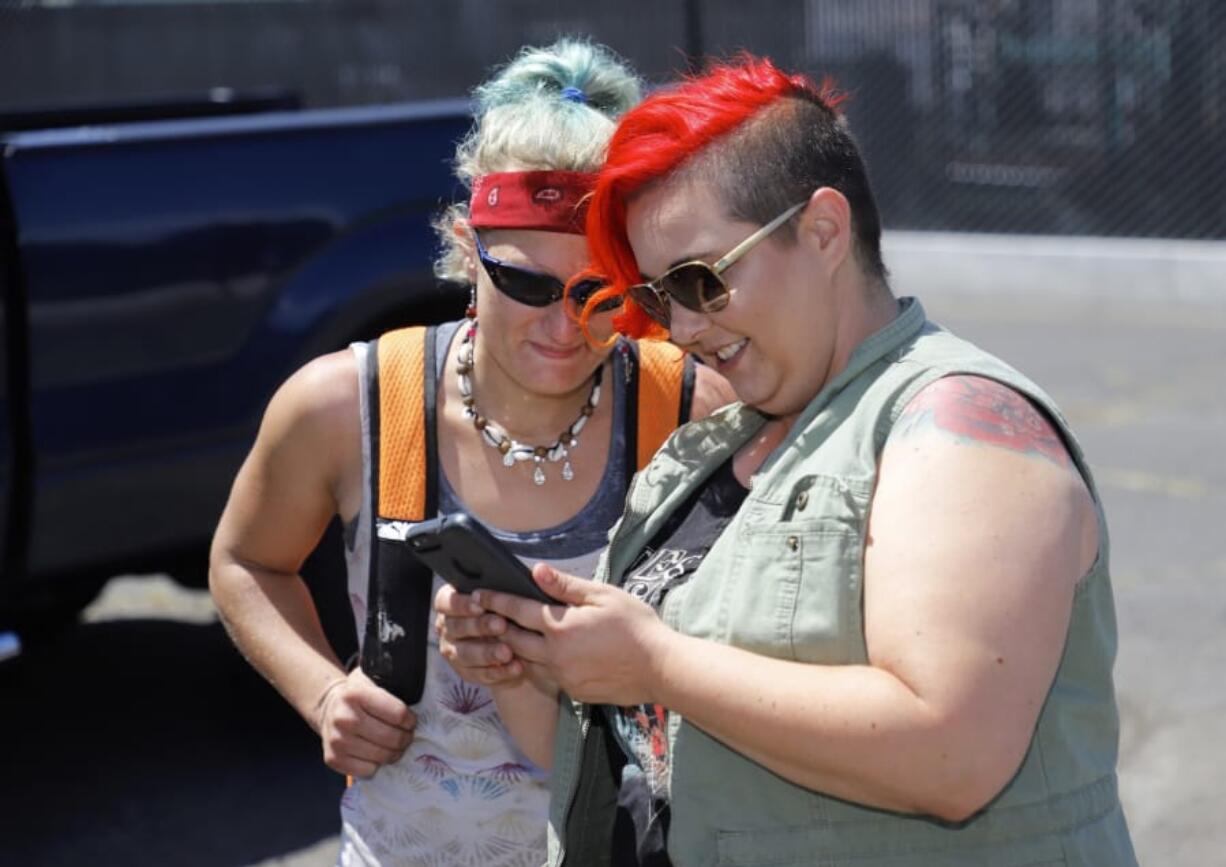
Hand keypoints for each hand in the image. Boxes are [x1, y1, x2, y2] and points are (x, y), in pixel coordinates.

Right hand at [316, 667, 415, 778]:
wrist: (328, 708)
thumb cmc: (358, 694)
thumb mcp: (371, 678)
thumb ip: (391, 681)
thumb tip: (418, 690)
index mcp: (356, 694)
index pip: (398, 714)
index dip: (410, 720)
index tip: (411, 720)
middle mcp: (343, 718)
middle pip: (392, 738)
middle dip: (406, 738)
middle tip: (408, 736)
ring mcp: (336, 740)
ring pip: (382, 756)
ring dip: (395, 753)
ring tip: (396, 746)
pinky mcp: (333, 759)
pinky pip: (368, 771)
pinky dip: (377, 765)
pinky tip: (376, 754)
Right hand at [434, 582, 558, 692]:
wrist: (526, 643)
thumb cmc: (520, 610)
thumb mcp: (521, 595)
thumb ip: (527, 584)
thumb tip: (541, 571)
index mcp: (452, 601)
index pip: (445, 601)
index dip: (460, 603)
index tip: (481, 604)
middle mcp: (448, 626)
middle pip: (455, 627)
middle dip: (479, 626)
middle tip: (501, 625)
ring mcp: (454, 650)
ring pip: (465, 654)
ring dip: (486, 652)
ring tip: (508, 652)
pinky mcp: (467, 671)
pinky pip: (478, 674)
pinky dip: (497, 672)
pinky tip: (515, 667)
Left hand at [475, 563, 669, 705]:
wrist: (659, 668)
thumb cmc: (636, 626)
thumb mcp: (604, 596)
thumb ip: (566, 586)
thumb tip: (536, 571)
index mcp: (560, 627)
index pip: (517, 610)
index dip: (496, 600)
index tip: (479, 594)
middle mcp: (555, 655)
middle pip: (512, 640)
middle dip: (497, 627)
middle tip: (486, 615)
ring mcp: (562, 677)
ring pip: (526, 661)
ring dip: (515, 648)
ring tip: (509, 634)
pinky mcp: (572, 692)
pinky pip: (547, 676)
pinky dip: (540, 664)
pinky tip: (547, 654)